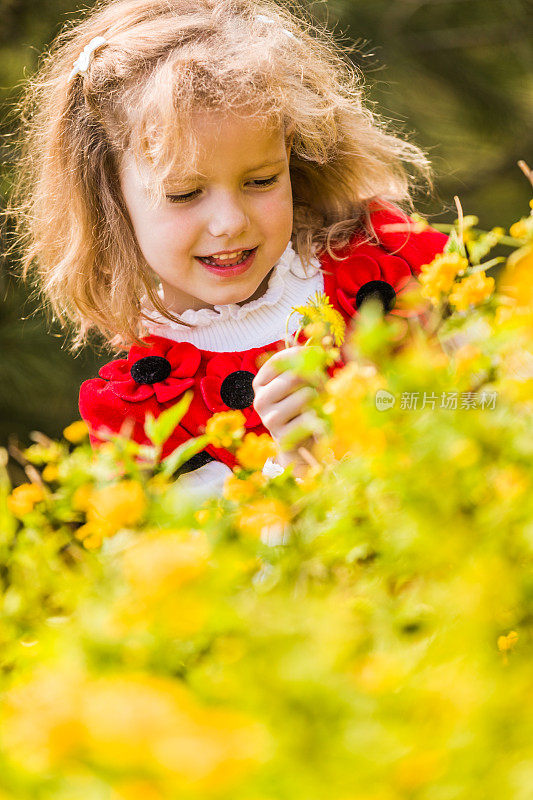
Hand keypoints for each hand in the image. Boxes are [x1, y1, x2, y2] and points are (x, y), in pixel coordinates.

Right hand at [252, 346, 320, 476]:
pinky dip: (321, 418)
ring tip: (320, 404)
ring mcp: (269, 418)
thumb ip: (302, 361)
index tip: (317, 353)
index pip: (278, 359)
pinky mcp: (282, 436)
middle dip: (316, 377)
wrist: (300, 444)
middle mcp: (260, 399)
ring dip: (320, 398)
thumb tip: (309, 339)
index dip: (301, 353)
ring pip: (305, 395)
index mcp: (260, 383)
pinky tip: (317, 423)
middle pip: (295, 375)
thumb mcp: (300, 382)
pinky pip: (311, 417)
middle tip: (324, 384)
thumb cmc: (301, 407)